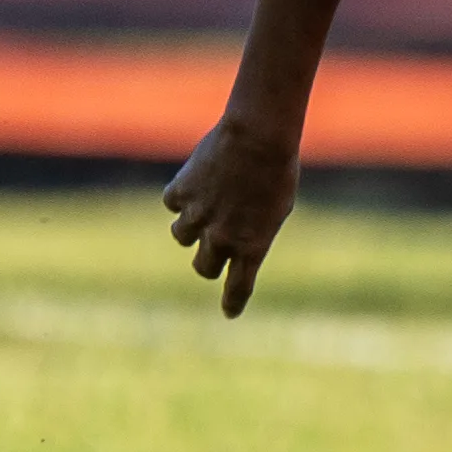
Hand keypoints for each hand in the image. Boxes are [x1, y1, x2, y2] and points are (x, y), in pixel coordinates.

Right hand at [163, 114, 301, 315]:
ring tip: (207, 204)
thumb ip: (253, 230)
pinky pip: (173, 203)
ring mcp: (197, 217)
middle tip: (214, 245)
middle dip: (208, 261)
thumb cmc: (278, 171)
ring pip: (181, 237)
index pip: (239, 286)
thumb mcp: (276, 208)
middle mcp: (222, 238)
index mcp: (252, 246)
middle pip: (204, 268)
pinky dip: (182, 196)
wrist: (258, 139)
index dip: (233, 301)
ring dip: (191, 227)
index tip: (230, 312)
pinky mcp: (180, 194)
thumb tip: (233, 239)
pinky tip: (197, 180)